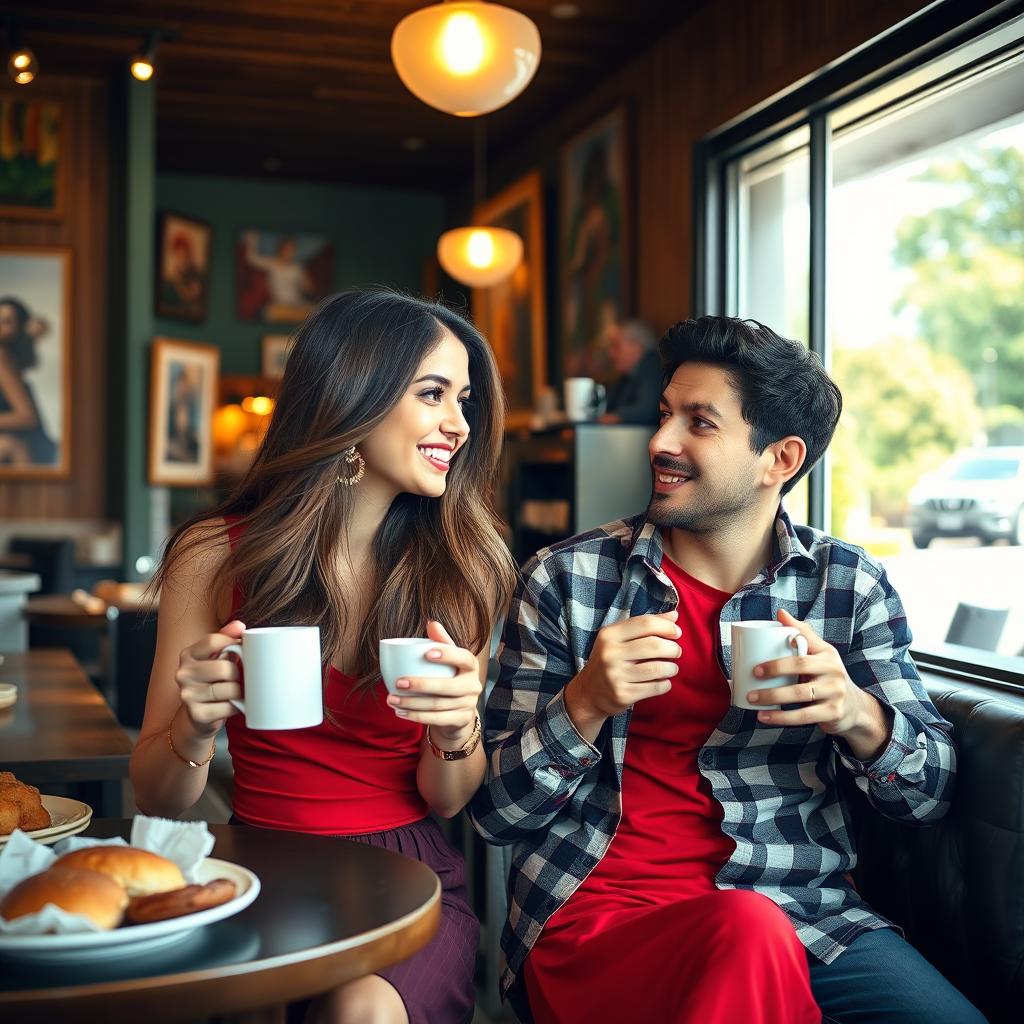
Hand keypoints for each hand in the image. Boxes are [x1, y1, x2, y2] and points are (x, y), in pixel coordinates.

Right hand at [175, 620, 245, 736]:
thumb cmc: (212, 680)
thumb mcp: (216, 656)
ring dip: (239, 691)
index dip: (233, 643)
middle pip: (224, 668)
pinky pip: (228, 707)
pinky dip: (236, 706)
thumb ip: (226, 638)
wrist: (200, 715)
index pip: (213, 641)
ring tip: (236, 691)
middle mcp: (183, 673)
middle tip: (240, 677)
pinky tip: (232, 704)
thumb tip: (239, 625)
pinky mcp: (197, 714)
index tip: (242, 649)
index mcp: (188, 655)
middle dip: (239, 674)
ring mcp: (187, 695)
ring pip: (229, 688)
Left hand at [385, 621, 480, 748]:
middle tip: (398, 682)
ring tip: (392, 699)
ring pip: (438, 705)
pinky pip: (437, 720)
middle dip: (422, 685)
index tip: (426, 653)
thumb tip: (431, 622)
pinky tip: (400, 712)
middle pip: (448, 687)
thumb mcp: (448, 659)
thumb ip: (441, 641)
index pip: (463, 657)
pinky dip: (417, 716)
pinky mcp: (461, 720)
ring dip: (412, 703)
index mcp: (470, 665)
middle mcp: (473, 685)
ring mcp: (469, 704)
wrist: (459, 710)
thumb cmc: (449, 677)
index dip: (447, 655)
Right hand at [567, 611, 679, 729]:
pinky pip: (655, 687)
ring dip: (672, 668)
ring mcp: (615, 675)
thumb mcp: (620, 639)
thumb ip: (646, 626)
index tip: (677, 632)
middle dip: (673, 648)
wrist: (589, 692)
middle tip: (676, 652)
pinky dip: (665, 684)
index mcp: (609, 635)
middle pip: (654, 645)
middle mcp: (610, 653)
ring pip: (658, 668)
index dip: (666, 626)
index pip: (645, 623)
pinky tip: (662, 682)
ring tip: (671, 668)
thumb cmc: (610, 660)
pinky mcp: (623, 694)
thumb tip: (674, 616)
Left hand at [747, 611, 889, 755]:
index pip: (803, 647)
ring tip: (751, 699)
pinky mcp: (832, 713)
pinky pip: (803, 716)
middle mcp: (834, 671)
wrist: (855, 708)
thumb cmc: (828, 676)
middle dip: (773, 672)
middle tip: (751, 678)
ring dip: (772, 697)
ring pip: (799, 694)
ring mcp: (835, 693)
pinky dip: (781, 718)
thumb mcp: (821, 654)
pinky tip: (764, 717)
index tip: (756, 665)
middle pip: (799, 668)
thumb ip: (803, 635)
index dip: (780, 653)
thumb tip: (780, 612)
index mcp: (827, 654)